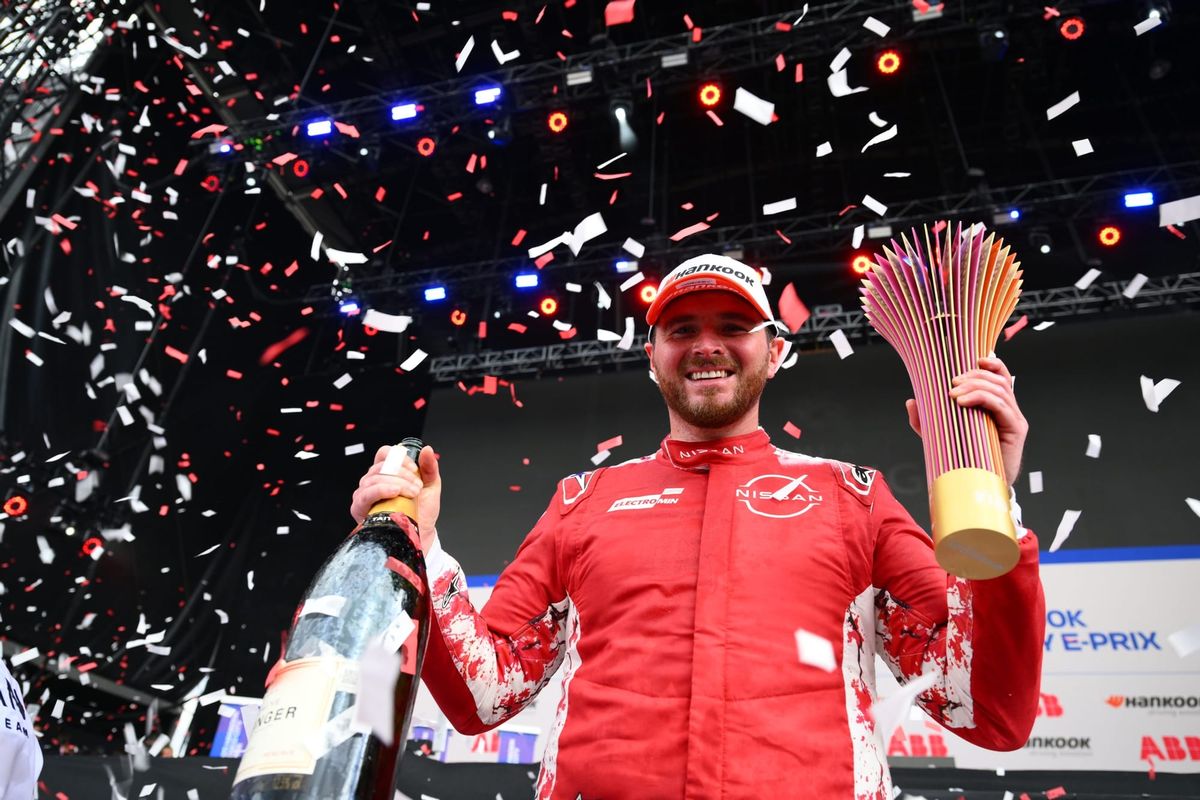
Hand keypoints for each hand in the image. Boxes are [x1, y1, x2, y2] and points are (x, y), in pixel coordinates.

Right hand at [350, 444, 441, 554]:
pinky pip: (365, 494)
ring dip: (396, 483)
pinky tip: (394, 493)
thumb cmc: (422, 511)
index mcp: (388, 472)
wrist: (420, 533)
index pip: (385, 454)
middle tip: (417, 487)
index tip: (415, 469)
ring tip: (411, 494)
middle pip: (381, 466)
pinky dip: (381, 490)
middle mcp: (374, 480)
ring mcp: (365, 493)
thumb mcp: (431, 486)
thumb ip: (429, 467)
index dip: (399, 457)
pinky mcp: (360, 507)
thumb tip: (427, 450)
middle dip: (403, 474)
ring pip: (374, 478)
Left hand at [904, 356, 1028, 484]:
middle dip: (973, 376)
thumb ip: (926, 419)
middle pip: (997, 379)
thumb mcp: (940, 435)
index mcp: (995, 406)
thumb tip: (912, 402)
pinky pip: (1002, 406)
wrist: (980, 486)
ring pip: (1000, 389)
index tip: (973, 359)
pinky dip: (983, 398)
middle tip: (952, 385)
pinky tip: (964, 402)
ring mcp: (1014, 418)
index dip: (990, 363)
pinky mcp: (1016, 429)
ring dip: (975, 386)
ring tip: (954, 395)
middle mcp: (1008, 409)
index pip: (999, 376)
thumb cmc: (965, 459)